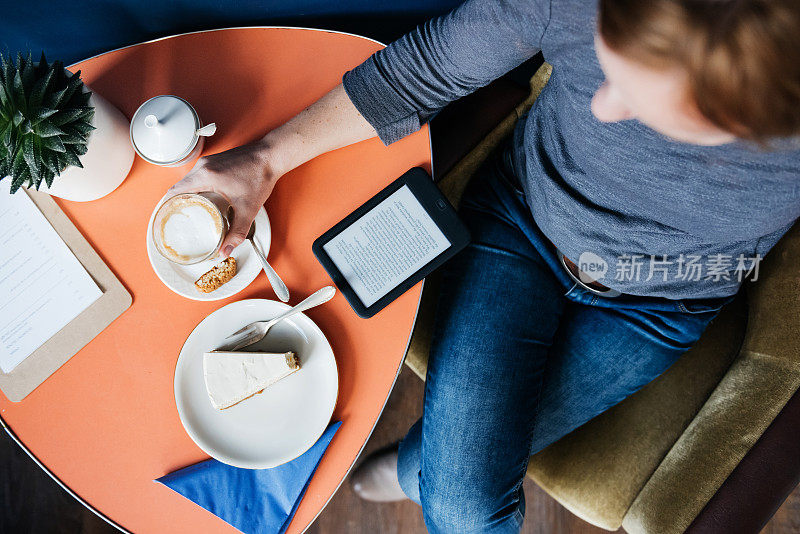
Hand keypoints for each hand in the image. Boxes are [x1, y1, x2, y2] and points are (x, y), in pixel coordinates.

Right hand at [168, 141, 277, 256]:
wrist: (271, 156)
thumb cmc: (260, 177)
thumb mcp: (247, 210)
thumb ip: (237, 232)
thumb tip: (226, 250)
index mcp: (205, 176)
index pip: (175, 191)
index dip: (167, 205)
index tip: (166, 217)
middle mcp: (203, 166)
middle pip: (179, 186)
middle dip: (176, 202)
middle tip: (177, 219)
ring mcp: (208, 161)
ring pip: (188, 180)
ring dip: (186, 194)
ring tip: (188, 210)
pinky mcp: (215, 160)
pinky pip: (197, 174)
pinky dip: (195, 186)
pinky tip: (202, 197)